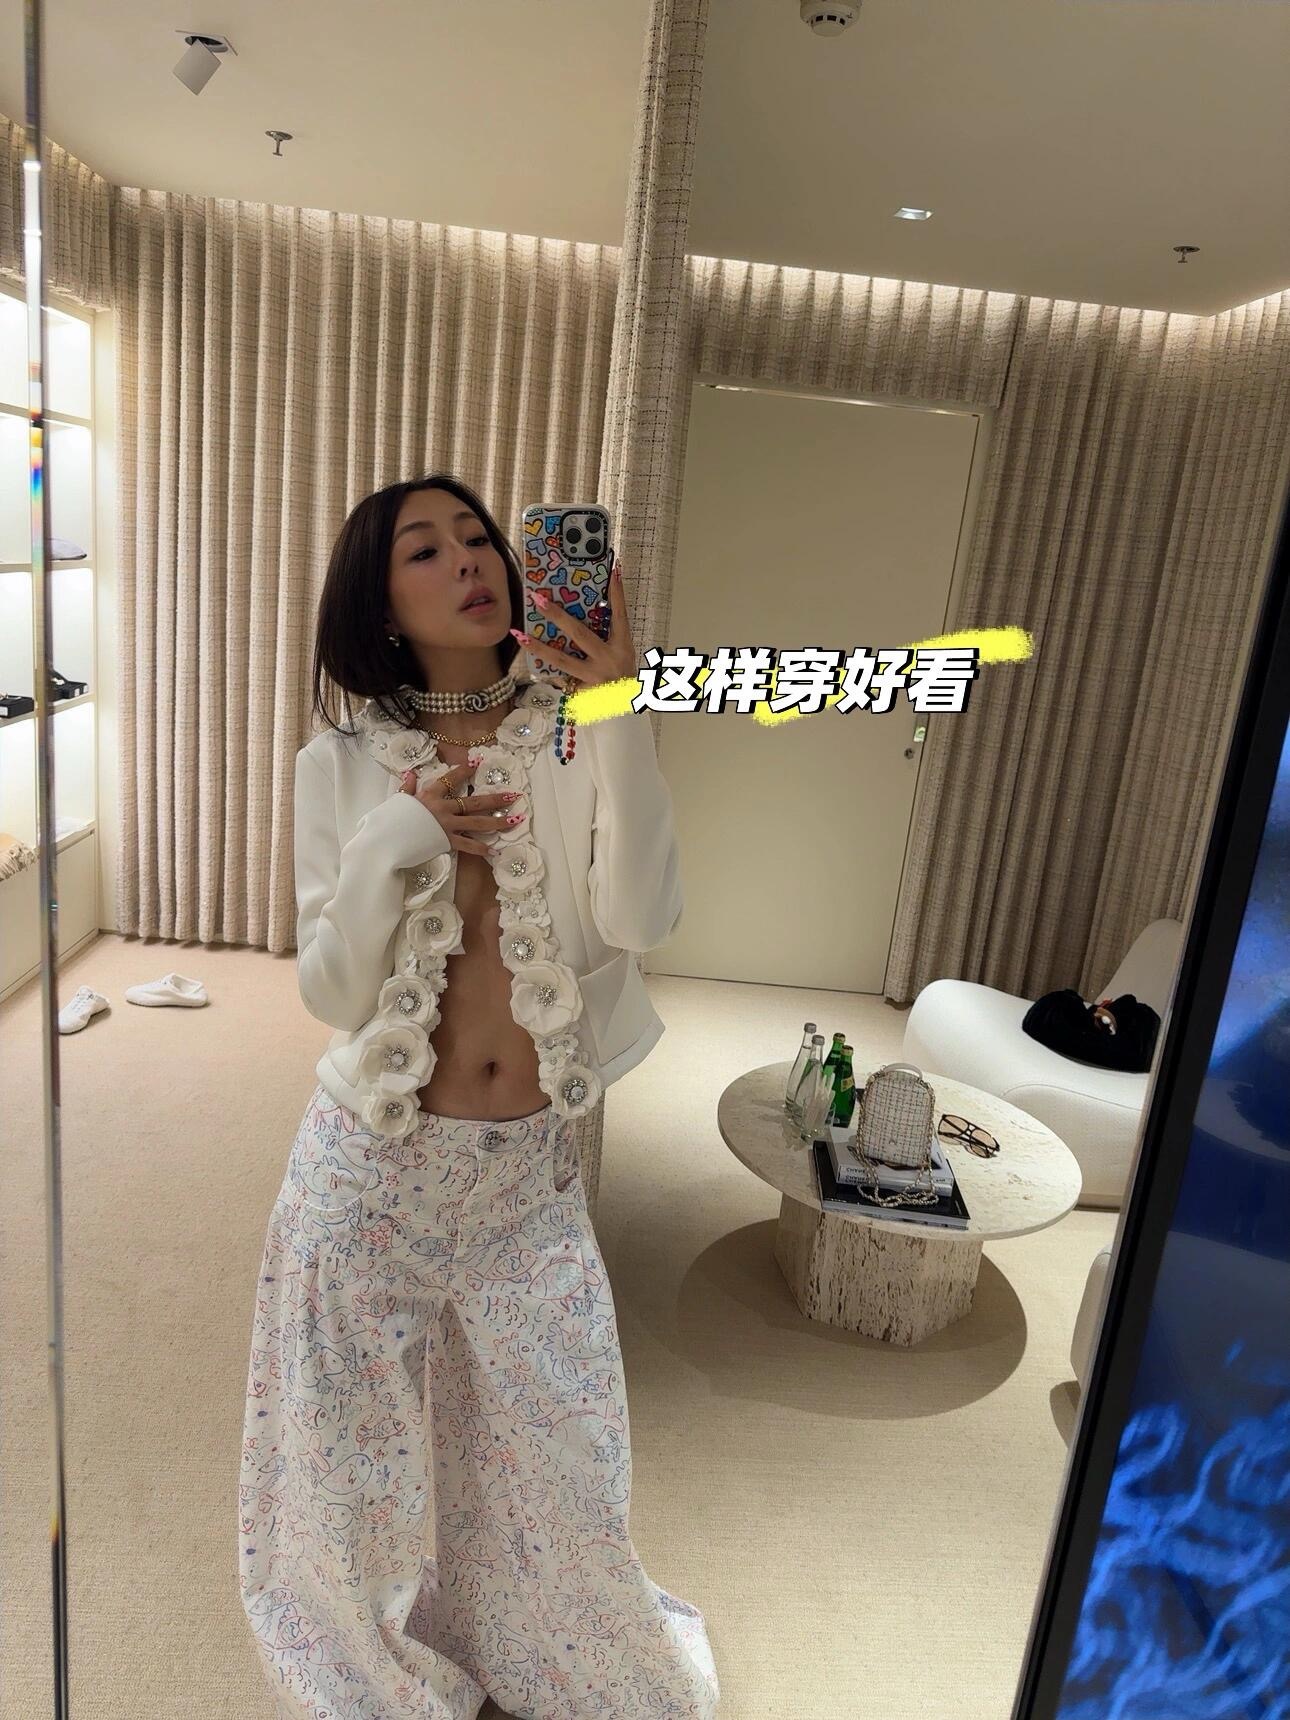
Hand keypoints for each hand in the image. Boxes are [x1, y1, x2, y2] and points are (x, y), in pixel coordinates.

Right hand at [398, 761, 522, 857]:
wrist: (385, 839)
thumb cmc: (389, 819)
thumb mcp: (398, 800)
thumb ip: (407, 787)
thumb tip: (410, 774)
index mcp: (430, 795)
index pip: (450, 778)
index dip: (464, 770)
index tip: (477, 763)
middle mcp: (443, 808)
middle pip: (474, 802)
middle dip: (495, 798)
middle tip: (514, 795)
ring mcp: (446, 825)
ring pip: (477, 823)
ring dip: (498, 821)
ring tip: (515, 820)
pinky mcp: (445, 841)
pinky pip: (467, 845)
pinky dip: (480, 849)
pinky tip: (493, 851)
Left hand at [512, 554, 636, 690]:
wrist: (626, 711)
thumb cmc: (622, 678)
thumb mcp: (622, 655)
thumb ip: (605, 637)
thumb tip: (581, 615)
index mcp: (622, 647)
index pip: (620, 616)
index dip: (617, 595)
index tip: (613, 571)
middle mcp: (608, 659)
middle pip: (580, 634)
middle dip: (558, 616)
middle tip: (539, 599)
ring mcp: (593, 676)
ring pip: (561, 660)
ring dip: (538, 646)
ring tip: (519, 634)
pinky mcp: (581, 691)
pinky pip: (560, 678)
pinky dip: (546, 670)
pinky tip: (532, 659)